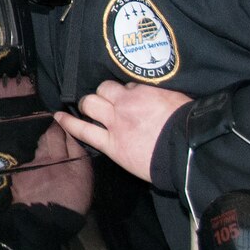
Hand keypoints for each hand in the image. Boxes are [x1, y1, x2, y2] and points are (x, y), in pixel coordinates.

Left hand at [11, 122, 91, 213]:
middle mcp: (52, 158)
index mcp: (72, 162)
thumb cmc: (71, 206)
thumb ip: (79, 161)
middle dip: (52, 130)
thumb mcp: (84, 183)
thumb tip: (73, 145)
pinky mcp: (19, 173)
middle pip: (50, 136)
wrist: (44, 224)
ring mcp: (33, 164)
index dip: (65, 128)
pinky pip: (27, 164)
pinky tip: (33, 175)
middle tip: (55, 129)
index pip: (68, 136)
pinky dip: (31, 167)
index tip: (65, 124)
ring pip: (38, 149)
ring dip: (42, 148)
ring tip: (46, 155)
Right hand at [55, 80, 190, 181]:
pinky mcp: (146, 92)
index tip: (58, 115)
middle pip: (90, 104)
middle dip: (89, 102)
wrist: (191, 149)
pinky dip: (131, 89)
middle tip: (95, 105)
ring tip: (115, 95)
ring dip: (107, 91)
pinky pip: (130, 85)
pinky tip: (139, 94)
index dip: (68, 121)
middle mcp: (115, 122)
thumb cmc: (166, 164)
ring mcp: (130, 104)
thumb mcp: (134, 163)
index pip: (82, 129)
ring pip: (105, 88)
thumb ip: (121, 148)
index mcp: (113, 145)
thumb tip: (118, 141)